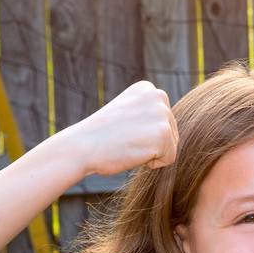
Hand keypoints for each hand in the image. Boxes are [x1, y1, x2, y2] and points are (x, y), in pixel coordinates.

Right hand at [58, 80, 177, 176]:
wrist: (81, 147)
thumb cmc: (100, 136)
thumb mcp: (126, 113)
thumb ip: (146, 113)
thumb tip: (166, 125)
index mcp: (147, 88)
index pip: (162, 121)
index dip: (143, 133)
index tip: (122, 129)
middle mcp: (158, 95)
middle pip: (171, 132)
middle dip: (150, 143)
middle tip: (124, 139)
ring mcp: (162, 114)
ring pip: (171, 146)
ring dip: (151, 153)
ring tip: (128, 144)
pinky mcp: (164, 134)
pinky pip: (169, 159)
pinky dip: (153, 163)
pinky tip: (133, 153)